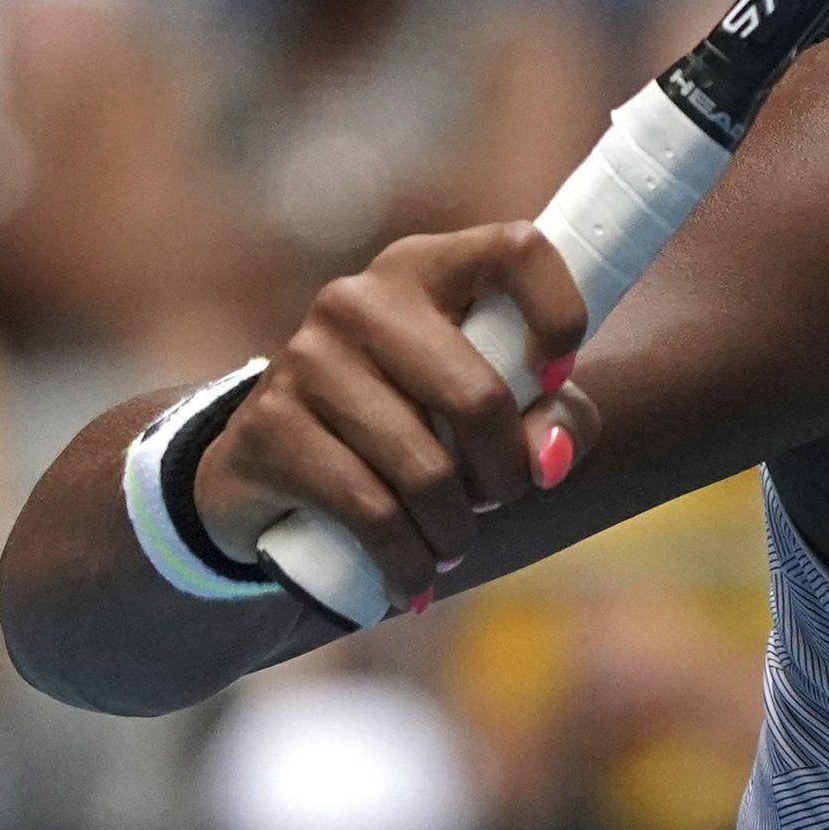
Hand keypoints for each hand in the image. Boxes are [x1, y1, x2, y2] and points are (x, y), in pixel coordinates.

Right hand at [194, 224, 600, 613]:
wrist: (275, 464)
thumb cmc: (413, 420)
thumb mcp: (494, 407)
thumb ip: (555, 417)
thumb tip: (549, 458)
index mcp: (429, 267)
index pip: (518, 249)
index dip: (560, 314)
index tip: (557, 376)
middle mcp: (363, 299)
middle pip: (478, 395)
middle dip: (506, 473)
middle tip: (501, 498)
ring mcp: (307, 358)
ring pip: (426, 467)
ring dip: (457, 528)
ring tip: (456, 543)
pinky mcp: (268, 426)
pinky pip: (368, 508)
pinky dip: (406, 559)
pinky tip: (413, 580)